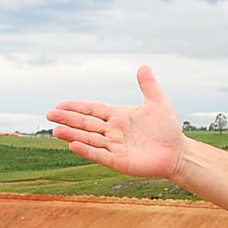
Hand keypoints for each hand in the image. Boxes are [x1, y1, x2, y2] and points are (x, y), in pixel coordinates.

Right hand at [47, 66, 186, 178]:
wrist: (178, 152)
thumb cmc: (168, 128)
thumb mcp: (158, 103)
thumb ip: (148, 86)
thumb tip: (143, 66)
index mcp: (118, 116)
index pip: (93, 110)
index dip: (77, 107)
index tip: (60, 104)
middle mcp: (113, 131)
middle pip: (86, 124)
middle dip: (68, 119)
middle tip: (50, 115)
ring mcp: (115, 146)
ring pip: (89, 139)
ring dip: (72, 135)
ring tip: (55, 130)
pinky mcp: (119, 161)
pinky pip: (100, 155)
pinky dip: (87, 150)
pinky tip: (73, 145)